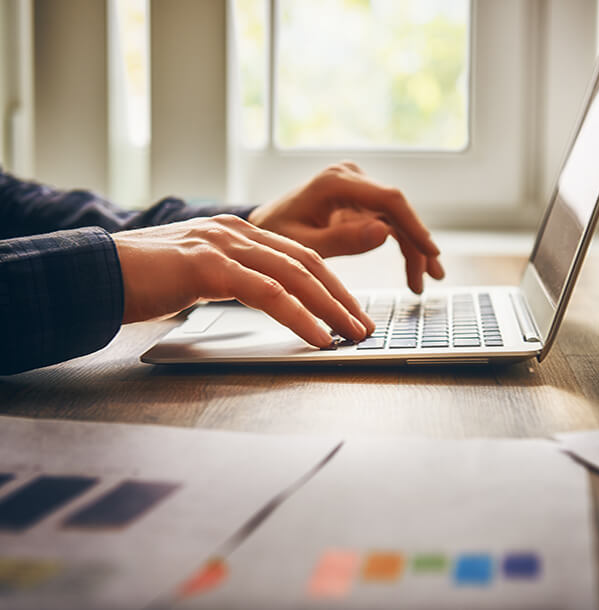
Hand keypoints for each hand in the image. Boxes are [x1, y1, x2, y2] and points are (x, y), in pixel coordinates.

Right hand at [112, 215, 374, 347]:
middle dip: (341, 296)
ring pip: (294, 275)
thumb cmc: (144, 279)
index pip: (298, 256)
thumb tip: (261, 298)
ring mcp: (223, 245)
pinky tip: (318, 337)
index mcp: (236, 233)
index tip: (350, 310)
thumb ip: (230, 277)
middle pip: (306, 262)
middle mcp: (236, 232)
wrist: (95, 272)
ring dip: (330, 307)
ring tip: (353, 333)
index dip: (330, 284)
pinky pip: (267, 292)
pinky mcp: (208, 266)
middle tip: (364, 324)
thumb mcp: (197, 273)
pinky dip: (298, 316)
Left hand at [248, 162, 444, 293]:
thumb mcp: (303, 245)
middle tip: (429, 279)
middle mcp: (350, 177)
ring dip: (412, 248)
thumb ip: (342, 241)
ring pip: (396, 218)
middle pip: (397, 210)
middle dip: (416, 245)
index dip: (414, 226)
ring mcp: (356, 188)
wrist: (262, 226)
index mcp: (335, 182)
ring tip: (421, 282)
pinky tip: (412, 268)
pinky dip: (400, 245)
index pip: (388, 200)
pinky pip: (387, 222)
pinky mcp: (358, 201)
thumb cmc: (275, 235)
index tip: (431, 252)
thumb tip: (385, 234)